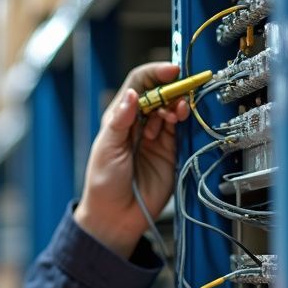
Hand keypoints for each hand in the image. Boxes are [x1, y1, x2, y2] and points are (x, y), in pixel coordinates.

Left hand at [74, 62, 190, 257]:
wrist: (116, 217)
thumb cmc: (103, 184)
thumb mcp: (106, 149)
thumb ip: (120, 121)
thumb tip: (131, 94)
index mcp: (119, 118)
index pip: (139, 85)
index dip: (155, 74)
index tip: (171, 70)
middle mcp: (139, 124)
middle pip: (161, 94)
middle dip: (171, 89)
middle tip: (176, 94)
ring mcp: (157, 137)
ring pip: (173, 110)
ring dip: (178, 105)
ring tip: (174, 113)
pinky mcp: (171, 152)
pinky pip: (182, 130)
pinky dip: (185, 122)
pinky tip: (181, 119)